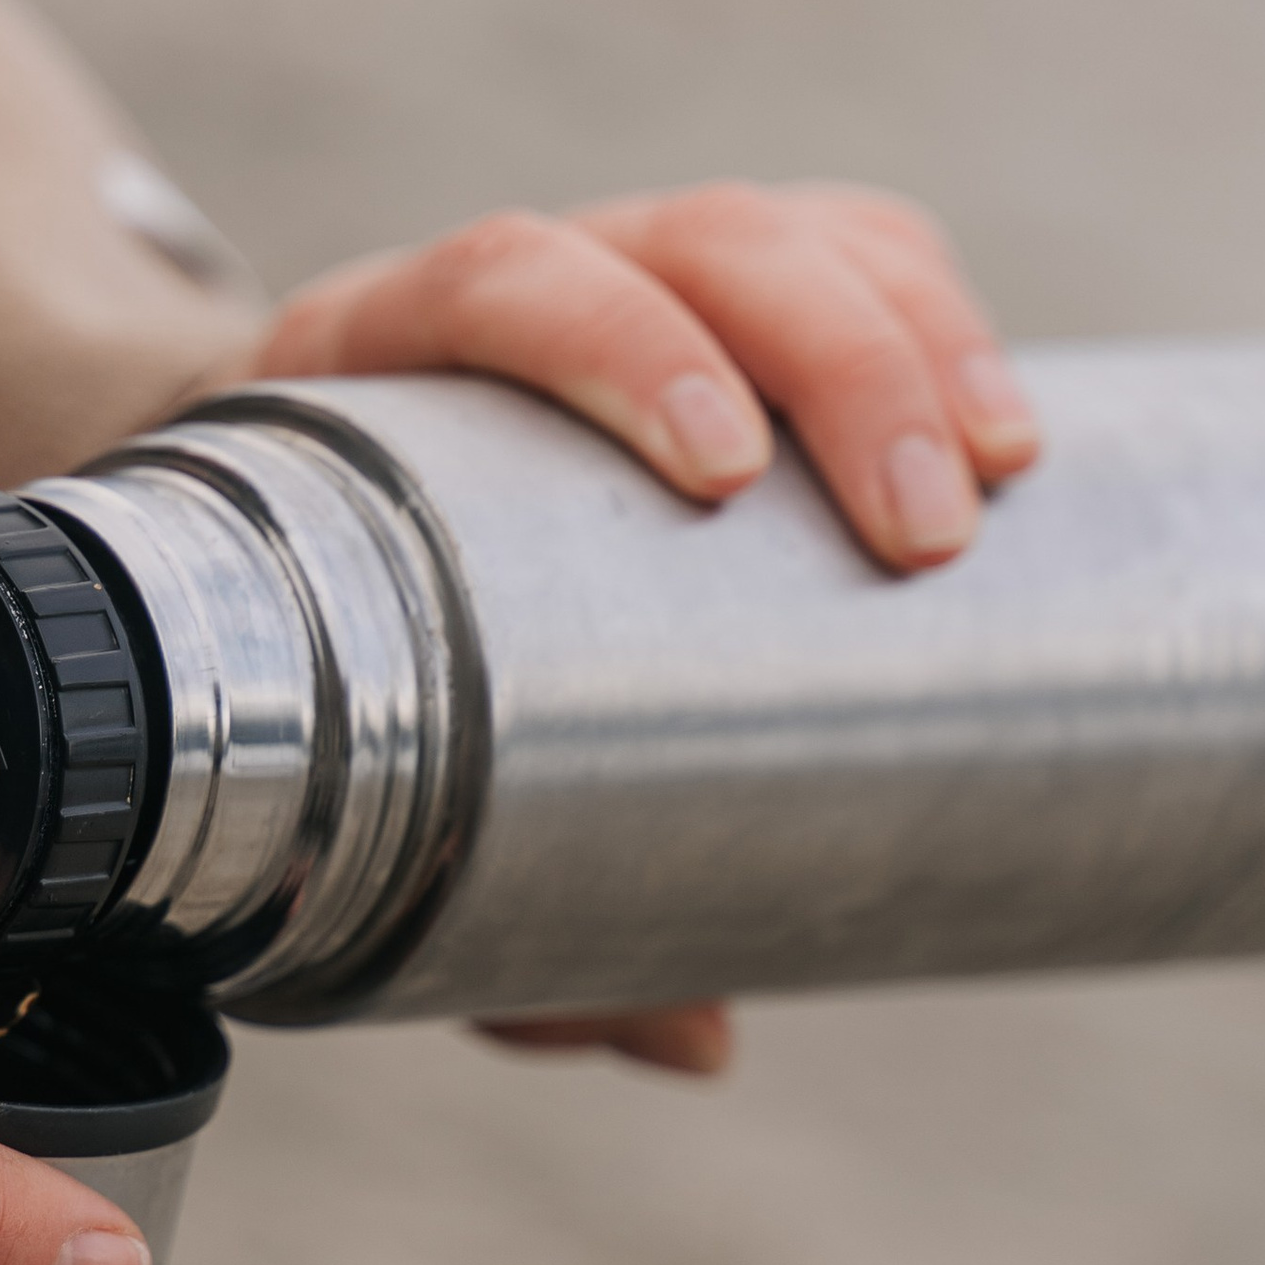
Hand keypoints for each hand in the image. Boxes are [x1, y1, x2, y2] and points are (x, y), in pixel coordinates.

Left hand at [258, 179, 1041, 1073]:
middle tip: (918, 527)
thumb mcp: (367, 789)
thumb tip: (690, 1034)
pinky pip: (839, 248)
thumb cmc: (324, 686)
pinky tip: (1004, 427)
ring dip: (903, 337)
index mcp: (365, 373)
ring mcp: (610, 276)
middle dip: (827, 357)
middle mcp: (494, 295)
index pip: (497, 284)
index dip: (617, 345)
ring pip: (773, 231)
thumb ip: (494, 907)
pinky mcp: (714, 295)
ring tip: (994, 476)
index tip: (721, 473)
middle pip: (677, 239)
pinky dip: (930, 313)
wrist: (260, 578)